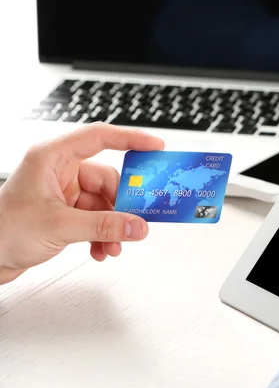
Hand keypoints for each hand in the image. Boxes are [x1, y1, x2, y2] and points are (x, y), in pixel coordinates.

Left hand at [0, 123, 164, 284]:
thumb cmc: (2, 231)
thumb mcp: (59, 226)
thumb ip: (103, 226)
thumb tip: (136, 225)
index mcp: (52, 157)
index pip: (100, 137)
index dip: (131, 139)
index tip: (155, 147)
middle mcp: (59, 171)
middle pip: (107, 178)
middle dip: (121, 205)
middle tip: (136, 219)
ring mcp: (63, 192)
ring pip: (105, 202)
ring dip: (112, 226)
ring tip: (113, 244)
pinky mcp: (65, 212)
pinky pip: (97, 217)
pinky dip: (102, 234)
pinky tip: (100, 249)